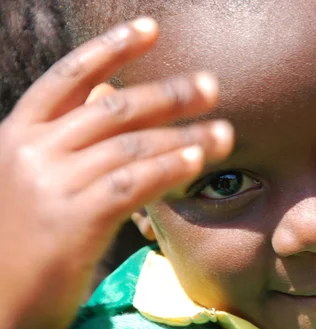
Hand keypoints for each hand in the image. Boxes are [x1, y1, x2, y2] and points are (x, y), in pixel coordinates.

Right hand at [0, 18, 232, 328]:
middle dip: (169, 94)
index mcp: (19, 134)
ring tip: (226, 133)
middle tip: (212, 86)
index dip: (112, 48)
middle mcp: (32, 150)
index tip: (152, 29)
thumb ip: (70, 146)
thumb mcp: (35, 181)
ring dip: (185, 136)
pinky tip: (197, 160)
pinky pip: (133, 182)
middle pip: (114, 108)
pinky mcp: (72, 220)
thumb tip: (114, 108)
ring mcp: (50, 183)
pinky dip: (168, 168)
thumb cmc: (24, 244)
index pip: (70, 77)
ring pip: (131, 145)